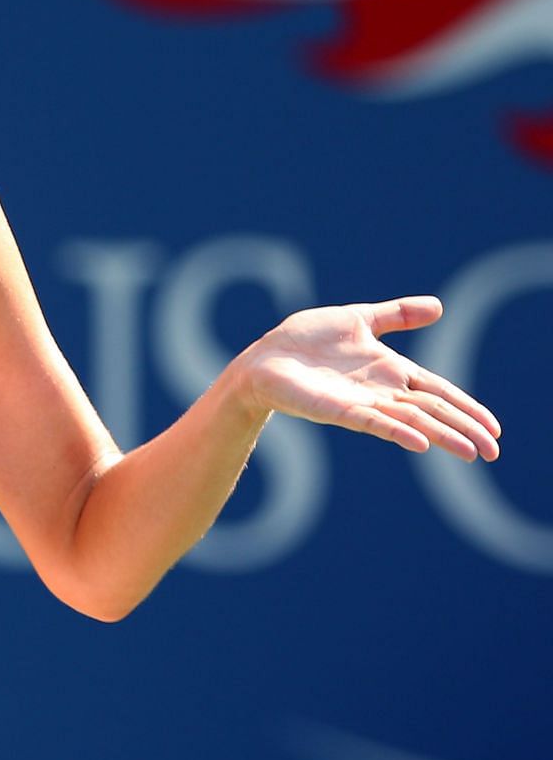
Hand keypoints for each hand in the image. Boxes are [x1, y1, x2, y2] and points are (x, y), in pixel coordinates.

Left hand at [240, 296, 500, 461]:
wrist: (264, 358)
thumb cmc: (305, 340)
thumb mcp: (359, 319)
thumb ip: (397, 315)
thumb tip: (439, 307)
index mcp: (390, 371)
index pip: (438, 391)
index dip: (467, 407)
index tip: (494, 428)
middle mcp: (381, 391)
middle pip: (433, 411)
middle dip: (464, 428)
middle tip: (494, 451)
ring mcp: (361, 403)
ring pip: (411, 421)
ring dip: (442, 436)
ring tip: (471, 452)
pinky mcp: (338, 410)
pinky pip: (373, 422)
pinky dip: (398, 431)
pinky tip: (420, 442)